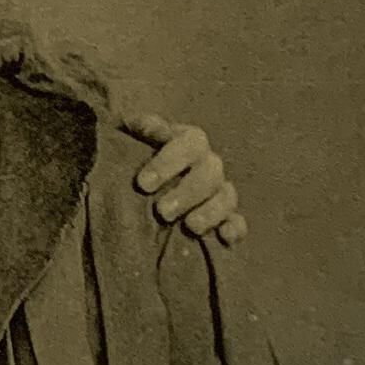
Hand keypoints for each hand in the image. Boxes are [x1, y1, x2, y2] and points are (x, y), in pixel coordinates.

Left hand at [120, 112, 246, 245]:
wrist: (133, 186)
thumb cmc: (128, 156)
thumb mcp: (126, 135)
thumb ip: (137, 127)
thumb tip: (147, 127)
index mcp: (187, 140)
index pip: (190, 143)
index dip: (169, 162)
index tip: (143, 184)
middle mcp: (207, 164)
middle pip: (210, 173)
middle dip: (188, 193)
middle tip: (162, 212)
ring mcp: (218, 191)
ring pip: (226, 197)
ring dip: (211, 212)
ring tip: (190, 227)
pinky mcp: (224, 219)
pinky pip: (238, 223)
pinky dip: (235, 229)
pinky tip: (224, 238)